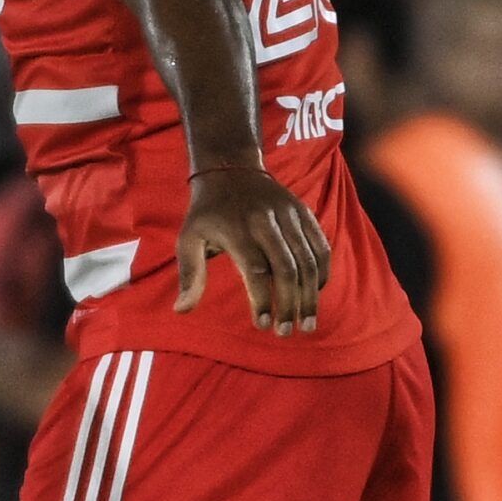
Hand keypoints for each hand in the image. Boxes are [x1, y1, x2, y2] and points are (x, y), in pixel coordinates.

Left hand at [175, 166, 329, 335]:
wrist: (230, 168)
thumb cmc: (207, 212)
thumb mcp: (188, 238)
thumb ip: (189, 274)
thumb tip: (180, 310)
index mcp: (236, 227)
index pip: (255, 269)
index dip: (261, 299)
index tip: (262, 325)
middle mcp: (266, 220)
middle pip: (286, 267)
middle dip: (290, 304)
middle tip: (287, 332)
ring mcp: (289, 214)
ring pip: (307, 260)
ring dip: (310, 295)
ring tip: (306, 324)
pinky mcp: (304, 212)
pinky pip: (320, 246)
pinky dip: (321, 273)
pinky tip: (314, 295)